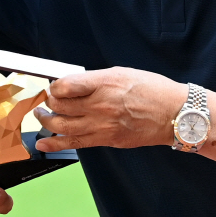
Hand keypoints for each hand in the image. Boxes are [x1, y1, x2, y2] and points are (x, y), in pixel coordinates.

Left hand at [35, 66, 188, 151]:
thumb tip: (74, 84)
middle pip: (60, 105)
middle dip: (48, 102)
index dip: (54, 85)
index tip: (55, 85)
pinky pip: (75, 143)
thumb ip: (96, 79)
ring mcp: (102, 125)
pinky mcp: (106, 140)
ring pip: (62, 125)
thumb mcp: (123, 73)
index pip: (65, 85)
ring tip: (41, 116)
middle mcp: (100, 105)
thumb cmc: (153, 90)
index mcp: (104, 83)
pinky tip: (43, 142)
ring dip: (46, 121)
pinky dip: (55, 143)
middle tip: (47, 100)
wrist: (174, 114)